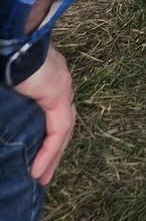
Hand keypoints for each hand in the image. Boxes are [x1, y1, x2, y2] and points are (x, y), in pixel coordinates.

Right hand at [16, 46, 74, 184]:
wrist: (13, 41)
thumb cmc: (7, 62)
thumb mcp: (12, 90)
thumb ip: (16, 106)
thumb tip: (11, 124)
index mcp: (47, 80)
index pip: (53, 114)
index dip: (47, 138)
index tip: (37, 158)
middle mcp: (59, 83)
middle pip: (62, 125)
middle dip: (53, 151)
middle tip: (41, 175)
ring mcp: (62, 88)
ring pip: (63, 130)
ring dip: (53, 156)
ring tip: (41, 178)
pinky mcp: (59, 94)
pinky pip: (59, 129)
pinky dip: (50, 150)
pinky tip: (39, 171)